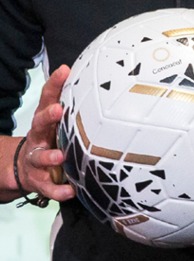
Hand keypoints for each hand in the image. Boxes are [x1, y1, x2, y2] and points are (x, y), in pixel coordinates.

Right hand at [17, 65, 74, 202]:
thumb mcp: (57, 123)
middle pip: (39, 124)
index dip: (54, 84)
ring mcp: (36, 160)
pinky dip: (59, 190)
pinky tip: (71, 190)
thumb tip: (101, 81)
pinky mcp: (39, 181)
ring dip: (49, 156)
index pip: (47, 99)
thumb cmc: (49, 140)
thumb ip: (74, 106)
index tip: (64, 70)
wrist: (24, 170)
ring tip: (60, 156)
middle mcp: (39, 137)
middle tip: (58, 110)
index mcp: (46, 121)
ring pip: (40, 157)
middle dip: (48, 117)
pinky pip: (49, 187)